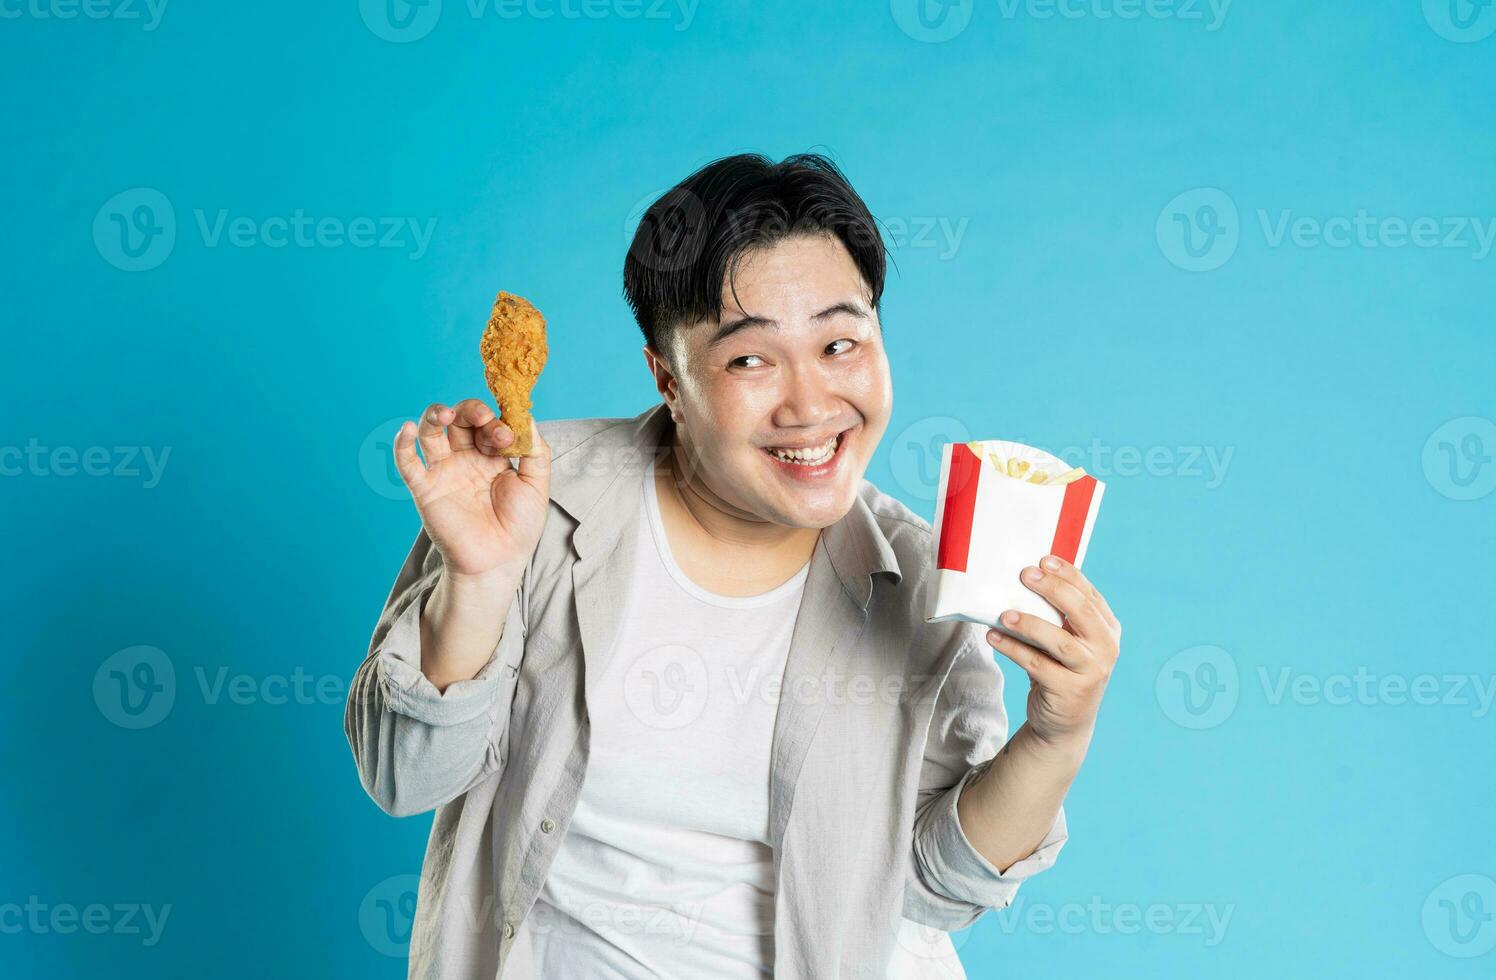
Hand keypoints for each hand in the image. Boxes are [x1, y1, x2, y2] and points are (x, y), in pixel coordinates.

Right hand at [392, 399, 550, 583]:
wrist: (498, 562)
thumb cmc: (519, 527)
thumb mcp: (536, 486)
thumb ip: (535, 452)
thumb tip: (528, 417)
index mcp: (492, 455)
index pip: (489, 422)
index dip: (498, 420)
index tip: (508, 434)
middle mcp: (466, 458)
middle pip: (460, 419)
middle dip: (472, 412)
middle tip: (485, 419)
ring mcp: (444, 471)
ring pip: (431, 432)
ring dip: (435, 415)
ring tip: (447, 414)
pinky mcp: (425, 489)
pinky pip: (407, 463)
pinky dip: (402, 444)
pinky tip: (406, 429)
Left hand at [985, 556, 1121, 748]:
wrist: (1064, 723)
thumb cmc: (1060, 669)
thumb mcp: (1066, 640)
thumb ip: (1057, 615)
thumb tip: (1022, 579)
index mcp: (1107, 629)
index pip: (1090, 594)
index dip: (1068, 574)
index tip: (1043, 559)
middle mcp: (1105, 648)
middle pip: (1081, 612)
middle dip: (1053, 589)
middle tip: (1025, 574)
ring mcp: (1090, 671)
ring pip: (1060, 641)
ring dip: (1030, 624)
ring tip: (1004, 613)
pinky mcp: (1069, 691)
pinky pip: (1038, 665)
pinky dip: (1013, 649)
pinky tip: (993, 637)